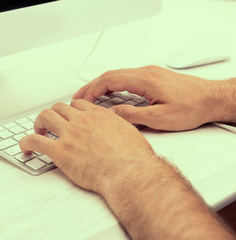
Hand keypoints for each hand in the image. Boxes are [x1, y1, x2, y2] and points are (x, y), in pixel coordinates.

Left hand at [19, 99, 154, 194]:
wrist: (129, 172)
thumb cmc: (133, 157)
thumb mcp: (129, 132)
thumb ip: (118, 125)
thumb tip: (116, 124)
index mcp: (98, 115)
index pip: (77, 104)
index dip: (69, 109)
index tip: (67, 115)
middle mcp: (81, 120)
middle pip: (59, 108)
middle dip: (53, 115)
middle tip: (50, 124)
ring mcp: (69, 134)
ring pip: (45, 117)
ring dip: (39, 123)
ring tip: (38, 132)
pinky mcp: (60, 151)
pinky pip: (35, 141)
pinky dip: (25, 142)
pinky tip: (25, 147)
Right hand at [73, 65, 216, 130]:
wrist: (211, 99)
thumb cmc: (192, 107)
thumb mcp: (160, 118)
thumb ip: (133, 115)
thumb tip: (112, 114)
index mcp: (145, 80)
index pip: (110, 80)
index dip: (92, 90)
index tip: (81, 99)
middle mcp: (146, 72)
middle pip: (110, 75)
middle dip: (91, 86)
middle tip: (78, 97)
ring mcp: (149, 73)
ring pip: (117, 75)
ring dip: (101, 85)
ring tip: (89, 97)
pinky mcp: (152, 77)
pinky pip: (126, 78)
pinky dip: (113, 85)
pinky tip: (109, 94)